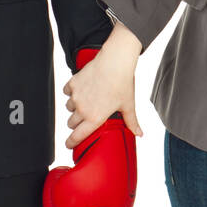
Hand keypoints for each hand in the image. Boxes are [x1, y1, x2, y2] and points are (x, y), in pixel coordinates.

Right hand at [63, 23, 141, 146]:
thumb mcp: (128, 105)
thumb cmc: (122, 83)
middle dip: (77, 123)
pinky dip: (72, 91)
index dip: (71, 143)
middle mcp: (82, 109)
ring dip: (75, 107)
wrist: (115, 62)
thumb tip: (139, 133)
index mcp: (94, 118)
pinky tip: (83, 88)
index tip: (69, 144)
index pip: (76, 137)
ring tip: (88, 100)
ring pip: (69, 108)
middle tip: (86, 117)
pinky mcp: (72, 84)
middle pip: (71, 123)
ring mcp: (75, 96)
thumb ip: (132, 122)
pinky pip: (67, 92)